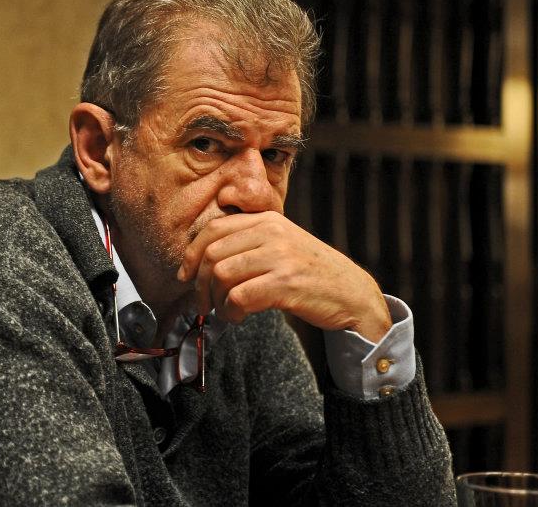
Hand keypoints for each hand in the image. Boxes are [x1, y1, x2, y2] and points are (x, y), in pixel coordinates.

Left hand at [176, 212, 390, 341]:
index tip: (185, 277)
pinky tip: (238, 317)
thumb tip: (201, 261)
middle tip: (202, 304)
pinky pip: (239, 297)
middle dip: (199, 284)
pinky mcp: (286, 282)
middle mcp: (271, 232)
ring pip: (222, 275)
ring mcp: (280, 256)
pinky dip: (231, 312)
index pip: (213, 229)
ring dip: (215, 301)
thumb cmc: (310, 274)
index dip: (191, 255)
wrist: (352, 293)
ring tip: (224, 312)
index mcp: (266, 219)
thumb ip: (248, 243)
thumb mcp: (280, 245)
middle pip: (212, 254)